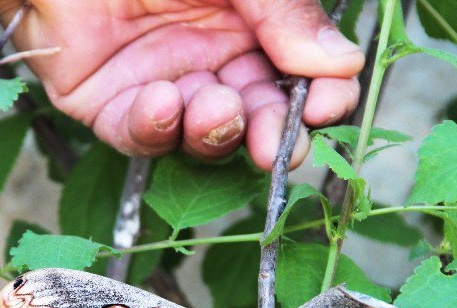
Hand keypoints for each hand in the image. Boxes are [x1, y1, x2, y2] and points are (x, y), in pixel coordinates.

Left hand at [0, 0, 363, 168]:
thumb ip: (285, 13)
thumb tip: (344, 63)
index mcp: (252, 29)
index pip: (299, 79)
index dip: (317, 99)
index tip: (325, 105)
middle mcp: (212, 64)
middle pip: (257, 120)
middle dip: (272, 137)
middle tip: (277, 146)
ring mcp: (164, 89)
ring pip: (201, 138)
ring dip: (215, 131)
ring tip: (215, 105)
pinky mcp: (112, 108)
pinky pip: (140, 136)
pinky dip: (155, 128)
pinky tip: (162, 100)